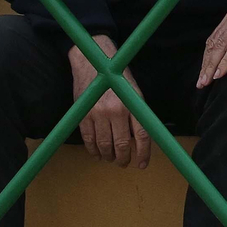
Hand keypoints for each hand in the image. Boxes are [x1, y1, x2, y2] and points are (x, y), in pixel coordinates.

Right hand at [69, 36, 150, 168]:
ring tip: (111, 159)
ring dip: (109, 157)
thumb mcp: (133, 92)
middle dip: (123, 159)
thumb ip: (137, 114)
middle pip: (122, 145)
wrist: (93, 62)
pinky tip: (97, 154)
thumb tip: (139, 140)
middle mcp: (116, 110)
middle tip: (124, 163)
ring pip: (104, 146)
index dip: (143, 153)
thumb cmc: (117, 78)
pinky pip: (88, 140)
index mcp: (132, 104)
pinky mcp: (84, 115)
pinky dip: (93, 151)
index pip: (142, 136)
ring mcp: (98, 113)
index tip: (141, 164)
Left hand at [198, 4, 226, 87]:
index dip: (206, 59)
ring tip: (207, 81)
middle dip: (206, 65)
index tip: (202, 74)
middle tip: (201, 83)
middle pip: (214, 45)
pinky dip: (226, 61)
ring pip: (221, 47)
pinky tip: (220, 73)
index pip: (213, 40)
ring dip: (212, 66)